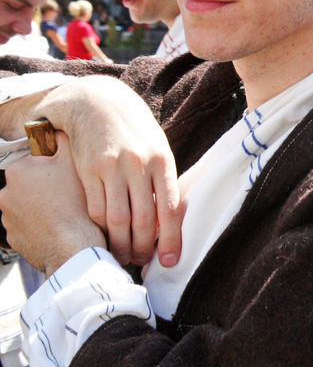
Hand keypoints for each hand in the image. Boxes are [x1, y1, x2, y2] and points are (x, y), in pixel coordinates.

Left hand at [0, 132, 105, 274]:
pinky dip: (42, 227)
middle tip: (69, 196)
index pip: (35, 162)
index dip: (54, 168)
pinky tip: (60, 228)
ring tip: (66, 214)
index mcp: (18, 171)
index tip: (67, 177)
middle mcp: (6, 194)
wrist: (74, 249)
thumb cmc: (77, 205)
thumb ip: (64, 142)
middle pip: (30, 185)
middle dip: (46, 189)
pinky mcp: (14, 239)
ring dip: (43, 208)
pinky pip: (29, 227)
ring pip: (28, 207)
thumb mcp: (76, 164)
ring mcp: (8, 219)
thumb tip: (58, 128)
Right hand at [31, 76, 182, 267]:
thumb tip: (170, 220)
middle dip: (144, 248)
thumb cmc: (134, 132)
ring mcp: (112, 167)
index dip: (171, 239)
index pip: (170, 209)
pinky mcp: (87, 170)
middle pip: (143, 219)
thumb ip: (163, 181)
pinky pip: (95, 209)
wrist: (97, 103)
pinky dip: (100, 229)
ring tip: (123, 257)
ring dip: (121, 244)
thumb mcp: (157, 148)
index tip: (171, 261)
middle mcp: (138, 164)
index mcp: (163, 160)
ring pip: (117, 219)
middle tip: (142, 262)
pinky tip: (104, 238)